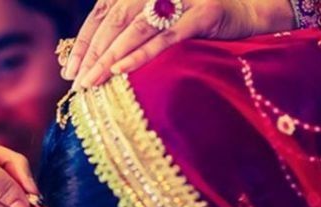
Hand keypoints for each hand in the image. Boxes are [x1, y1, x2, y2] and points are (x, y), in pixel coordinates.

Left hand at [64, 0, 294, 87]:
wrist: (251, 10)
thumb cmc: (199, 22)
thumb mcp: (160, 24)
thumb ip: (132, 33)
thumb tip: (96, 61)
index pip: (102, 14)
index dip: (84, 42)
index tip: (69, 70)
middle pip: (113, 21)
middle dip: (92, 54)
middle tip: (77, 82)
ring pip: (134, 29)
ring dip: (109, 57)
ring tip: (91, 81)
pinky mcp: (201, 13)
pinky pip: (164, 37)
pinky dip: (140, 54)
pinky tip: (120, 70)